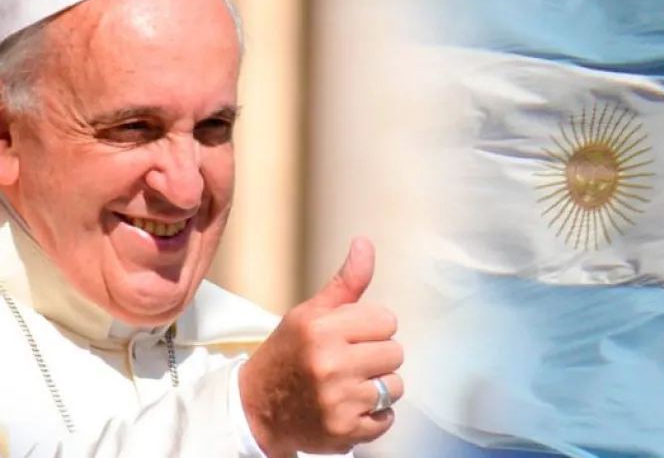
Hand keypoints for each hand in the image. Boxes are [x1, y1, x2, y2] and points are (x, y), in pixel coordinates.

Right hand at [239, 237, 403, 456]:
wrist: (257, 408)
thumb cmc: (288, 353)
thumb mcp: (309, 313)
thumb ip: (346, 282)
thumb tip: (365, 243)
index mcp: (321, 329)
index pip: (387, 320)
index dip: (372, 327)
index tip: (352, 336)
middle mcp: (329, 364)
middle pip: (395, 352)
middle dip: (377, 355)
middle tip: (350, 361)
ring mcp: (338, 401)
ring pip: (395, 385)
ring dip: (379, 386)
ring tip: (351, 384)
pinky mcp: (344, 431)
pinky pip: (387, 418)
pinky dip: (374, 415)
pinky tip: (350, 406)